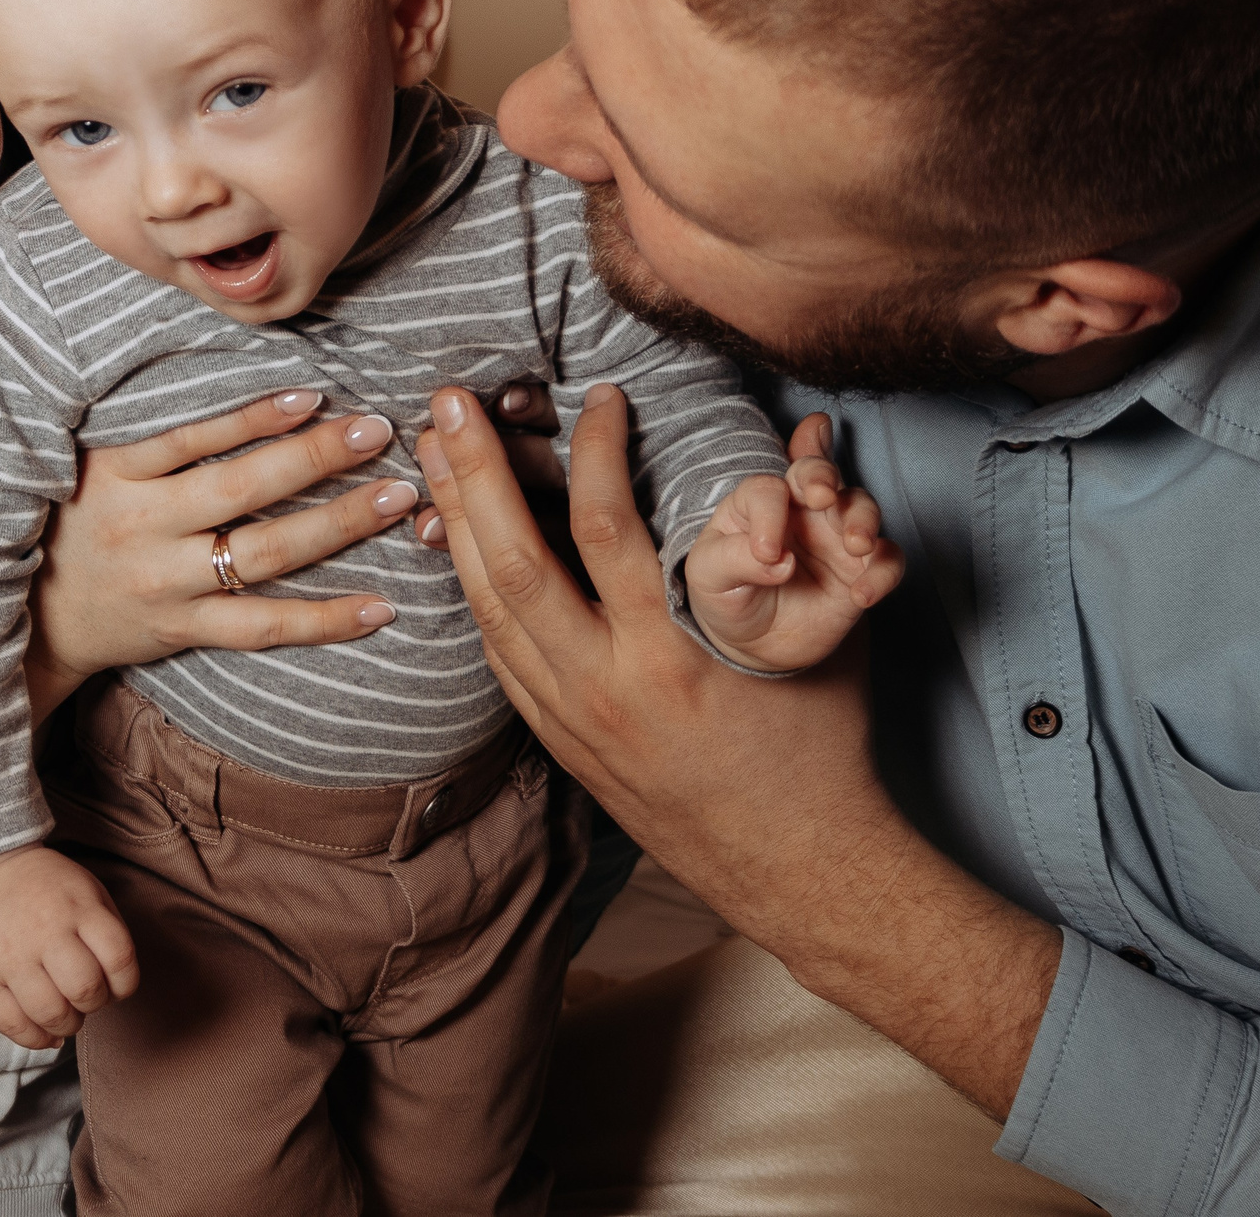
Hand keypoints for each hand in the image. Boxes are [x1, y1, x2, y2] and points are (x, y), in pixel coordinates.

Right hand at [0, 846, 138, 1050]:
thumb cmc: (42, 886)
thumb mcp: (86, 889)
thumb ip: (107, 932)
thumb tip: (115, 989)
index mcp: (80, 907)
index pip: (120, 960)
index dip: (125, 985)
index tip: (115, 987)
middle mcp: (46, 931)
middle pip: (86, 991)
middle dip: (93, 1005)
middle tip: (84, 1000)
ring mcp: (10, 956)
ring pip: (51, 1014)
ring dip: (67, 1026)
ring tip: (64, 1017)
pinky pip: (11, 1024)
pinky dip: (34, 1039)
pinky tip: (44, 1033)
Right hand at [31, 390, 417, 720]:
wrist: (32, 619)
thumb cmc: (74, 524)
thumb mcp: (91, 466)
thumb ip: (153, 436)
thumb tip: (241, 383)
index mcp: (117, 476)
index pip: (194, 438)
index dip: (256, 416)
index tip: (317, 394)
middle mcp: (144, 528)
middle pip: (243, 490)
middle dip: (316, 458)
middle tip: (378, 432)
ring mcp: (168, 585)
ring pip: (265, 554)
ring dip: (338, 524)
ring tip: (396, 497)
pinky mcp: (187, 630)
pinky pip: (265, 627)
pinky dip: (325, 619)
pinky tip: (380, 606)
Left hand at [414, 384, 1059, 1119]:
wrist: (795, 864)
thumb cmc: (820, 741)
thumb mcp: (825, 631)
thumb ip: (802, 535)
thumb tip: (811, 435)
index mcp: (669, 656)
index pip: (607, 528)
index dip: (595, 449)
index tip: (598, 396)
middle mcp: (603, 687)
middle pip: (511, 564)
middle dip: (471, 476)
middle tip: (447, 402)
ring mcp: (569, 720)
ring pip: (486, 611)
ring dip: (455, 526)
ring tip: (434, 455)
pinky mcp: (558, 741)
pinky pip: (497, 655)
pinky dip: (473, 591)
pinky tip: (458, 543)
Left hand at [683, 441, 904, 670]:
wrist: (753, 644)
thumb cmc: (726, 596)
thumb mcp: (709, 578)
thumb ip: (734, 559)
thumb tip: (779, 560)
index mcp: (757, 502)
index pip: (768, 490)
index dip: (769, 515)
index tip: (766, 553)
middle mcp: (800, 509)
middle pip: (818, 473)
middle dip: (822, 476)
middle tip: (822, 496)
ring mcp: (834, 536)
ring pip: (861, 506)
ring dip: (863, 519)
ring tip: (856, 546)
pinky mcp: (860, 569)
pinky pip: (887, 559)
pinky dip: (884, 571)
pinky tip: (863, 594)